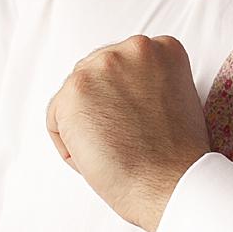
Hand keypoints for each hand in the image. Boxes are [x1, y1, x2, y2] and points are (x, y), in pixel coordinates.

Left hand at [44, 35, 211, 231]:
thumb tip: (116, 90)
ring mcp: (102, 66)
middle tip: (122, 139)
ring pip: (74, 98)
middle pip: (94, 76)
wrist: (172, 183)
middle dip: (101, 108)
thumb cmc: (176, 157)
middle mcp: (133, 48)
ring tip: (115, 149)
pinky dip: (70, 145)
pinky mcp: (74, 90)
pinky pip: (56, 121)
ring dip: (85, 126)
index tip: (135, 122)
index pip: (122, 67)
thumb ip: (148, 82)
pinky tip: (99, 157)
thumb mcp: (175, 99)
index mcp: (163, 49)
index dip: (123, 100)